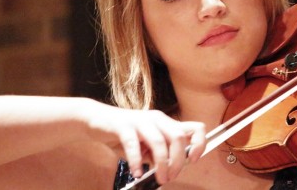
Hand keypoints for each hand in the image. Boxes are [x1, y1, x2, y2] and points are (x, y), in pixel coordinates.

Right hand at [83, 102, 205, 184]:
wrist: (96, 120)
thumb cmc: (124, 134)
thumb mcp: (146, 145)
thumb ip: (159, 153)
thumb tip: (171, 169)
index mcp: (166, 123)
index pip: (195, 127)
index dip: (199, 144)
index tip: (193, 160)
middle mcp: (157, 119)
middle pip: (178, 137)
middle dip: (178, 161)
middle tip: (170, 177)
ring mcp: (140, 121)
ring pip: (159, 141)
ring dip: (161, 163)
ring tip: (158, 178)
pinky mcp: (122, 125)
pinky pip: (133, 144)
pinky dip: (137, 161)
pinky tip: (136, 173)